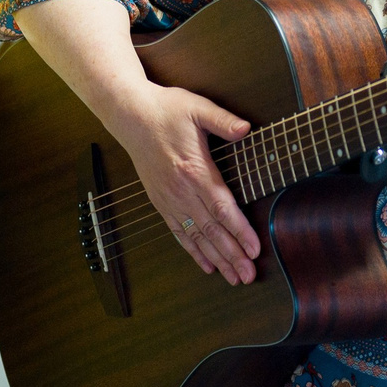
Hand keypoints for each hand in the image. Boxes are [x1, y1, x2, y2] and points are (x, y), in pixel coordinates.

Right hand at [103, 80, 261, 284]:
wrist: (131, 116)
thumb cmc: (167, 109)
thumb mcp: (198, 108)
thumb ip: (223, 120)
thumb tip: (246, 128)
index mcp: (194, 170)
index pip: (221, 208)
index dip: (239, 231)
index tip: (255, 250)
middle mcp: (181, 191)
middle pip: (211, 230)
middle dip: (232, 255)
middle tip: (249, 276)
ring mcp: (169, 199)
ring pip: (196, 237)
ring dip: (216, 259)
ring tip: (234, 278)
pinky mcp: (161, 201)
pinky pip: (178, 232)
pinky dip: (193, 251)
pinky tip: (207, 265)